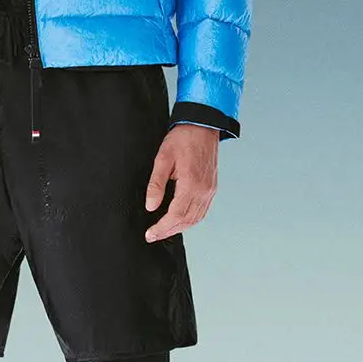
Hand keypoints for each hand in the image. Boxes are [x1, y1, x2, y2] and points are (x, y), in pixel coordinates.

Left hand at [144, 124, 218, 239]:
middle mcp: (203, 190)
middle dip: (168, 231)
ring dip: (180, 227)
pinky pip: (202, 210)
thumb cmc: (183, 138)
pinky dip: (191, 219)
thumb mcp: (163, 158)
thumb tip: (151, 205)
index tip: (150, 234)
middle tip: (153, 236)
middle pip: (186, 220)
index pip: (175, 215)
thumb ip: (156, 184)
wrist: (203, 125)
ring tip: (165, 230)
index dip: (161, 228)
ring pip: (196, 218)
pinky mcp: (212, 187)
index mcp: (191, 184)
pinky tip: (181, 219)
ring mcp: (210, 190)